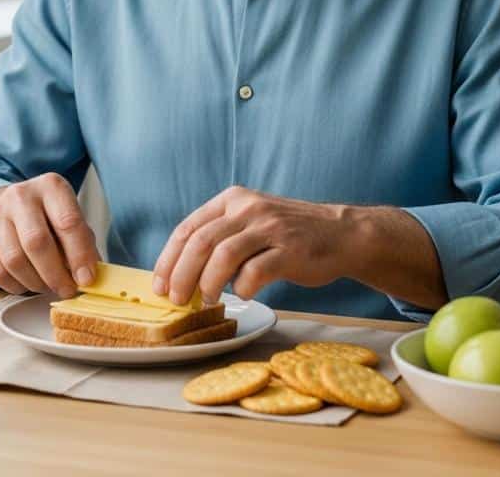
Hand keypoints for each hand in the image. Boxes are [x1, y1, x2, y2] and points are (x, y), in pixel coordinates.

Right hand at [0, 174, 99, 298]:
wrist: (10, 207)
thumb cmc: (48, 217)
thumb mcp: (70, 218)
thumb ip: (83, 243)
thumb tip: (89, 276)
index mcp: (51, 186)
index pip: (68, 222)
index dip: (79, 255)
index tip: (87, 279)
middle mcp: (20, 194)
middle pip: (37, 242)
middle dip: (55, 274)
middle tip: (67, 290)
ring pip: (14, 260)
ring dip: (36, 283)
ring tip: (48, 286)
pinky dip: (16, 286)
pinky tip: (28, 283)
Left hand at [152, 185, 355, 304]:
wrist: (340, 233)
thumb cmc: (288, 234)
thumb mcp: (251, 221)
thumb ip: (221, 235)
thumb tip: (181, 271)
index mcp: (232, 199)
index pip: (188, 227)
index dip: (168, 259)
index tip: (159, 285)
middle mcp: (248, 208)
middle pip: (201, 242)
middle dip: (181, 274)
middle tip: (177, 300)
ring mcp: (270, 227)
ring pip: (223, 255)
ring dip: (207, 283)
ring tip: (205, 300)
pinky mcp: (290, 249)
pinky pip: (255, 272)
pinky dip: (242, 288)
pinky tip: (242, 293)